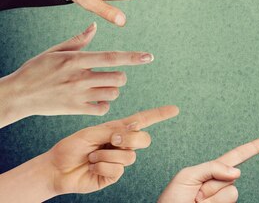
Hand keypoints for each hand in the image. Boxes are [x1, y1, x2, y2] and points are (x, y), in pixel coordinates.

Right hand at [0, 23, 154, 128]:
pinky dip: (103, 105)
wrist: (17, 95)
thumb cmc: (36, 70)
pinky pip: (103, 108)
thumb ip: (79, 40)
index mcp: (76, 59)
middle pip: (118, 77)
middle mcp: (80, 76)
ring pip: (113, 93)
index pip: (111, 57)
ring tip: (99, 88)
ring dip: (111, 91)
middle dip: (119, 77)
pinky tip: (95, 100)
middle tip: (108, 77)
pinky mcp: (75, 109)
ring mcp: (78, 94)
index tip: (149, 57)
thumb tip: (95, 26)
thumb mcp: (55, 51)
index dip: (132, 57)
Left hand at [47, 105, 178, 194]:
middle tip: (112, 140)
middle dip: (129, 138)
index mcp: (118, 130)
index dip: (160, 114)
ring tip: (92, 156)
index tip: (175, 109)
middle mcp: (122, 145)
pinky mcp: (113, 175)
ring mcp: (119, 161)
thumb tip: (136, 126)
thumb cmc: (71, 147)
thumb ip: (115, 129)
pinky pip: (117, 169)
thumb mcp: (92, 132)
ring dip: (106, 155)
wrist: (56, 168)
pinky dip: (101, 166)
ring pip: (129, 156)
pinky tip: (91, 166)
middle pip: (143, 139)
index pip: (143, 120)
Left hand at [158, 136, 258, 202]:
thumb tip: (237, 172)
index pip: (236, 157)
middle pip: (231, 178)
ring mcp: (222, 201)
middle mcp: (220, 186)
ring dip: (211, 199)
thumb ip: (212, 168)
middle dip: (212, 185)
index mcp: (210, 172)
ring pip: (231, 193)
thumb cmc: (171, 201)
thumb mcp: (187, 177)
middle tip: (194, 195)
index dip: (255, 148)